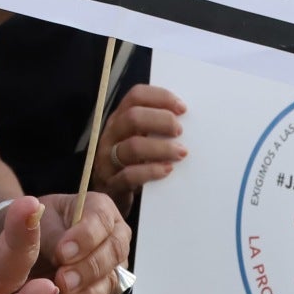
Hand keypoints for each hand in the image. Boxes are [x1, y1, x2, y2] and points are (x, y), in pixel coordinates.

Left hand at [35, 189, 130, 293]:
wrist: (34, 245)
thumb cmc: (42, 225)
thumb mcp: (42, 221)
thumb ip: (53, 235)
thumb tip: (61, 251)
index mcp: (100, 208)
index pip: (101, 219)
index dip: (85, 237)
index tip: (62, 252)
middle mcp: (114, 234)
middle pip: (113, 250)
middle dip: (88, 267)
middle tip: (63, 278)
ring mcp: (113, 262)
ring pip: (111, 277)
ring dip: (86, 289)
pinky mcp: (106, 286)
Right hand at [90, 83, 186, 201]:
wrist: (109, 198)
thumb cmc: (132, 162)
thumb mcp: (138, 138)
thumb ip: (154, 126)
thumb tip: (186, 118)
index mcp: (119, 118)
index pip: (136, 96)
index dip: (160, 97)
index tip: (182, 108)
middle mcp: (111, 134)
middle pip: (133, 117)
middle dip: (161, 120)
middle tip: (179, 130)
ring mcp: (107, 158)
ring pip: (132, 146)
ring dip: (161, 148)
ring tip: (180, 153)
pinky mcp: (111, 183)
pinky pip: (129, 175)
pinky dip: (151, 171)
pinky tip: (167, 170)